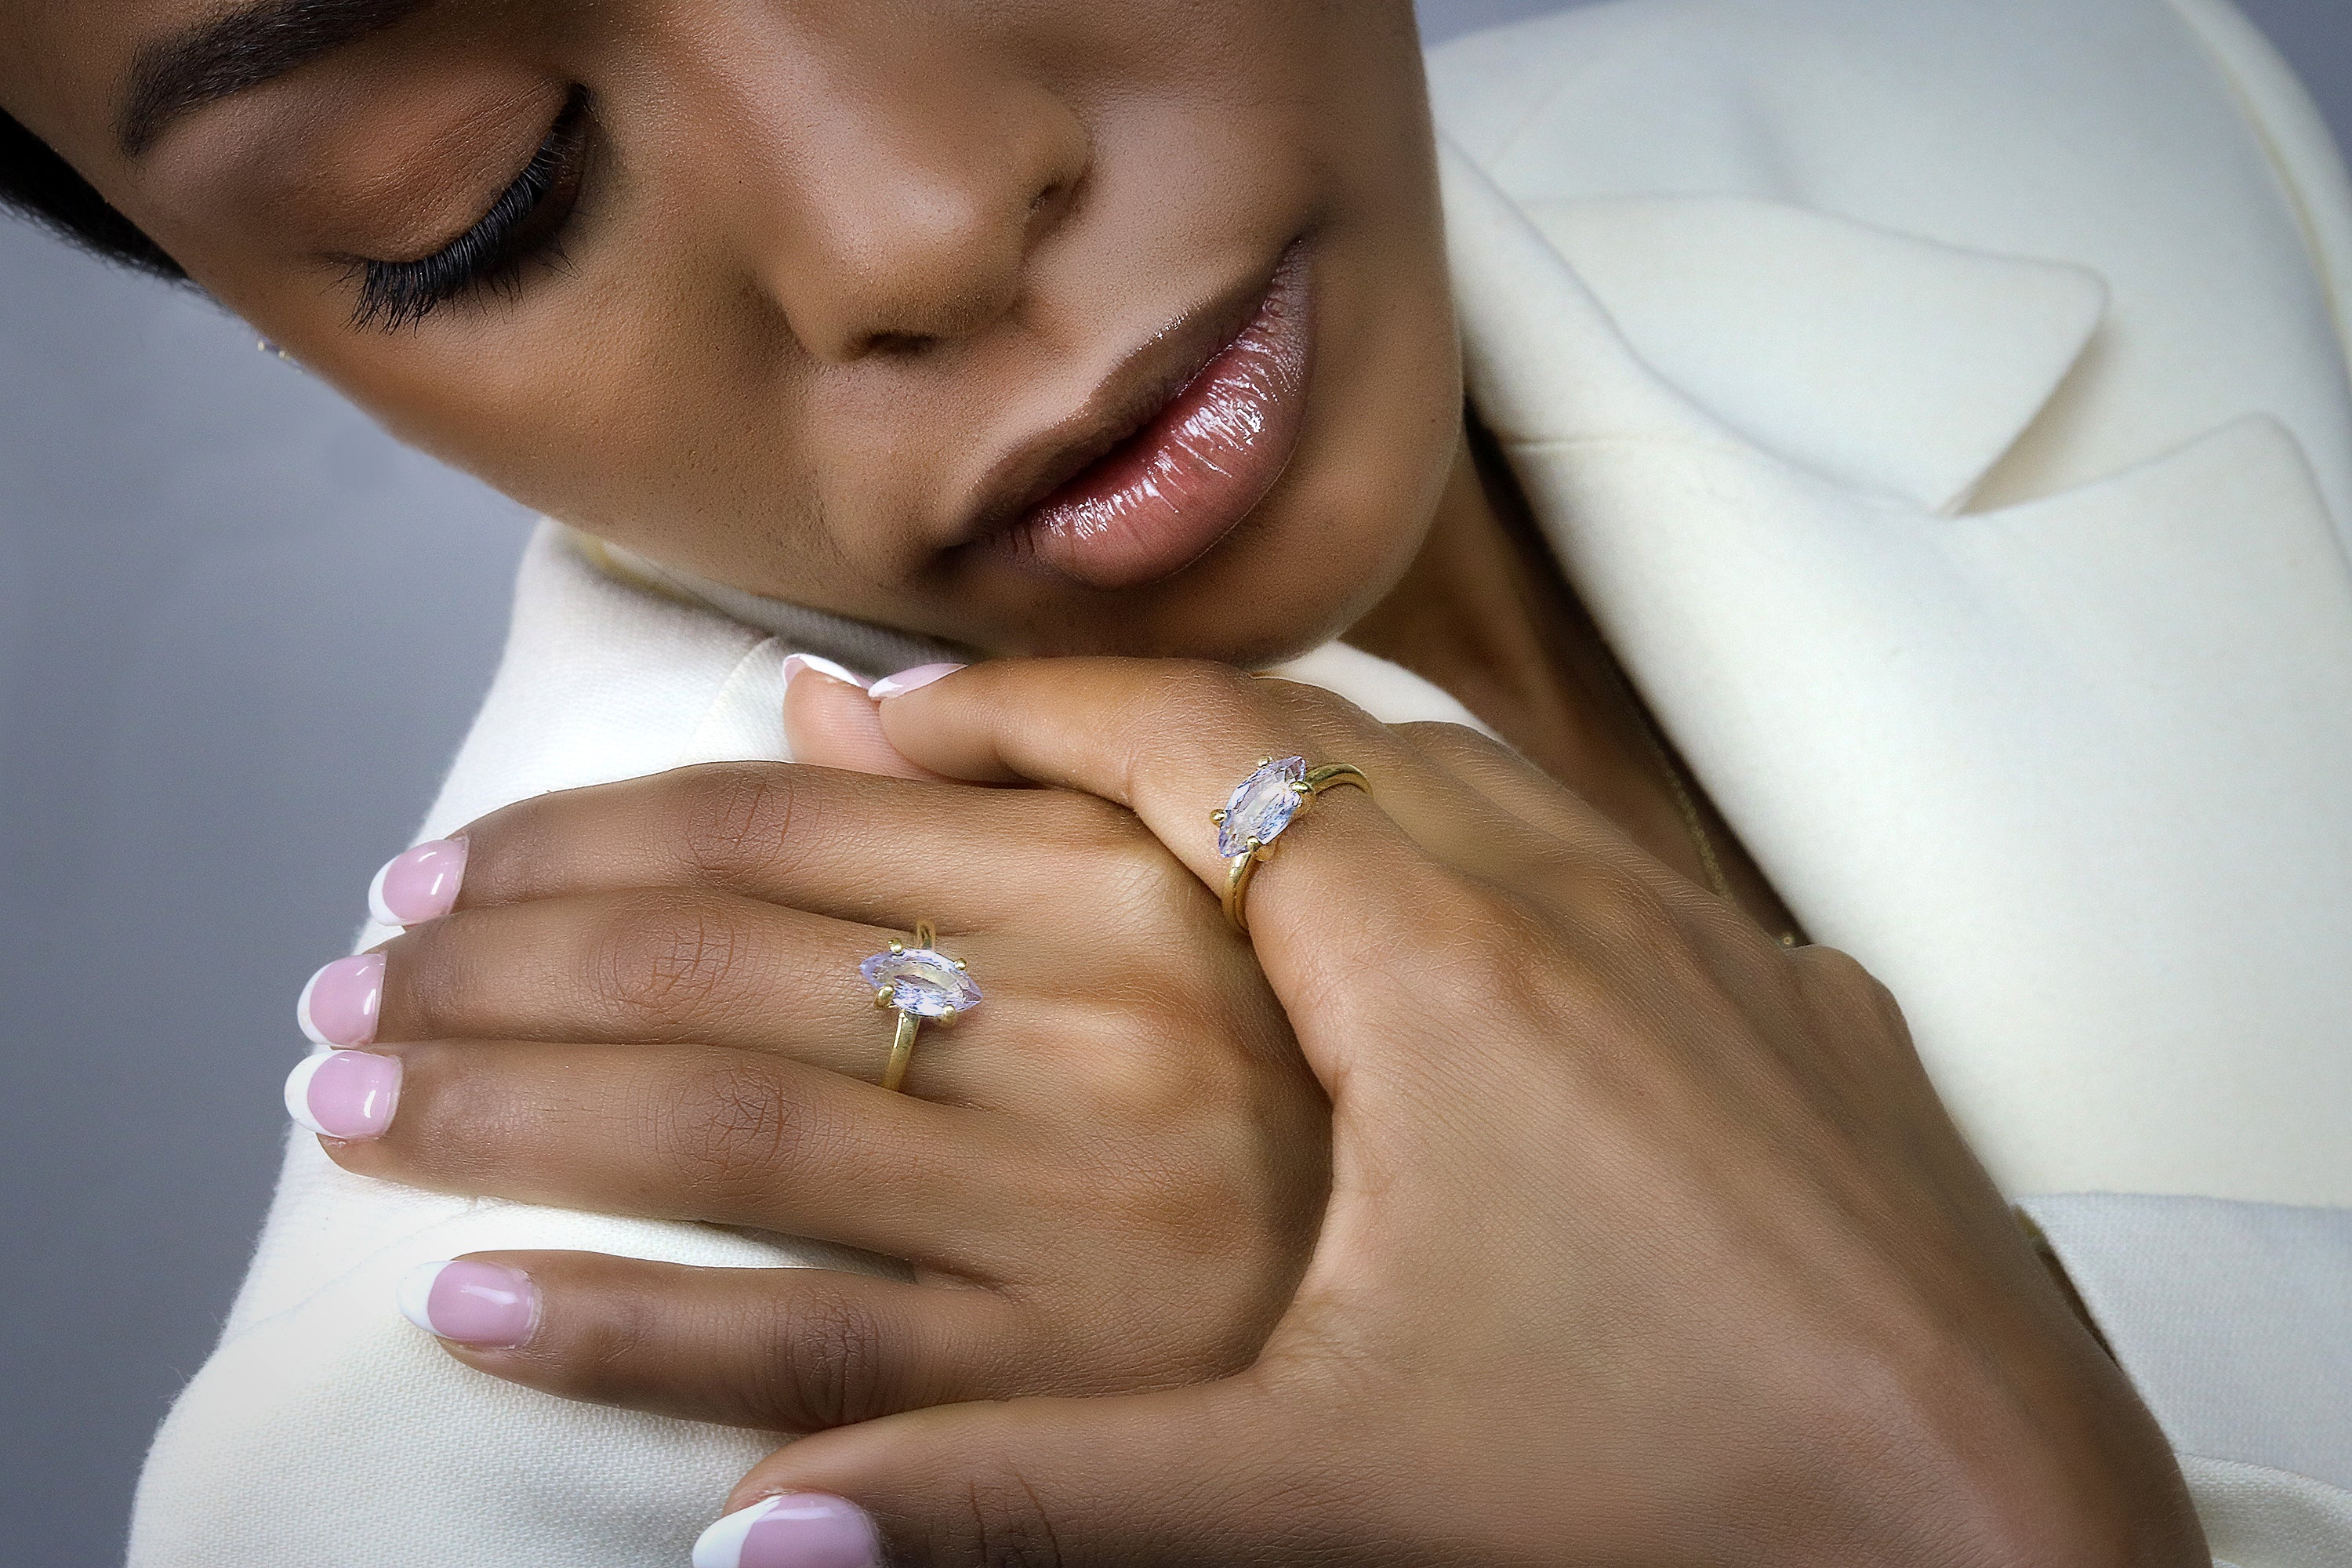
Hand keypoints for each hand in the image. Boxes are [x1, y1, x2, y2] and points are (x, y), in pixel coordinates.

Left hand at [292, 723, 1326, 1433]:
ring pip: (720, 1131)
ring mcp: (1076, 1209)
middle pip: (714, 965)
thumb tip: (796, 703)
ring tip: (348, 1104)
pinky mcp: (1075, 1392)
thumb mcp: (1228, 887)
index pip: (781, 823)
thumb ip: (1023, 783)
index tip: (445, 872)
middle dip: (493, 969)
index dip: (576, 841)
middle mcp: (1093, 1023)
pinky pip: (804, 1347)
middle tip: (347, 986)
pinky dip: (618, 1322)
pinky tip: (472, 1303)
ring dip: (498, 1113)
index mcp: (1125, 879)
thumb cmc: (1362, 1073)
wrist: (1550, 1290)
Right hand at [705, 658, 2203, 1567]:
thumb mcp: (1316, 1487)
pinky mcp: (1787, 991)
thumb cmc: (1679, 1483)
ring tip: (1184, 811)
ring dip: (1303, 764)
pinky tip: (1438, 930)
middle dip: (1132, 721)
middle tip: (992, 749)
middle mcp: (1572, 898)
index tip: (884, 706)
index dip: (1017, 712)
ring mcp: (1698, 928)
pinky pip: (1587, 841)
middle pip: (1309, 725)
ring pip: (1461, 766)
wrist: (1998, 1510)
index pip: (1186, 750)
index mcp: (1436, 968)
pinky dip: (1465, 835)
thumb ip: (1033, 1490)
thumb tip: (777, 1535)